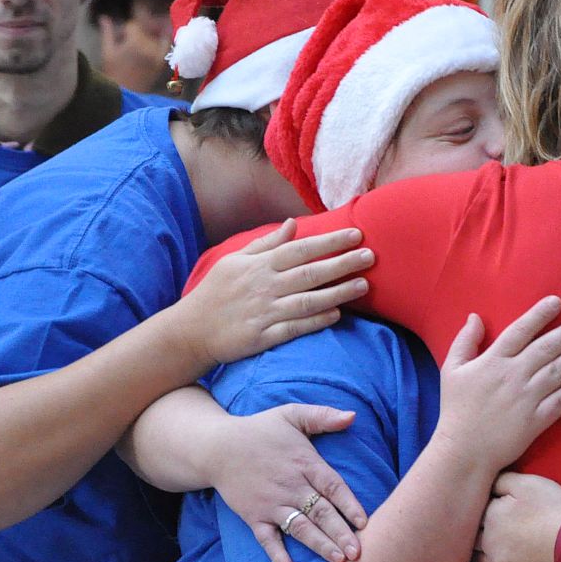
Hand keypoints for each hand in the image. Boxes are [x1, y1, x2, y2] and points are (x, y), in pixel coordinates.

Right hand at [174, 220, 373, 367]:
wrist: (189, 331)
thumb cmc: (215, 292)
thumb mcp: (235, 260)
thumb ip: (266, 243)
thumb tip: (293, 224)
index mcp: (259, 265)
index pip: (301, 248)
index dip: (330, 241)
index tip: (357, 235)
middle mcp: (264, 286)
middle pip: (310, 272)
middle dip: (342, 263)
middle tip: (371, 256)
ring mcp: (264, 312)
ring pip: (308, 300)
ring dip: (338, 292)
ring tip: (364, 285)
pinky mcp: (263, 337)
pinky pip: (295, 327)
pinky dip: (317, 321)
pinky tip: (338, 315)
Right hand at [208, 402, 369, 561]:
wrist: (217, 446)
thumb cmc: (260, 429)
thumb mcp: (292, 414)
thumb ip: (323, 415)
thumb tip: (353, 415)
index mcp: (304, 463)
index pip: (333, 486)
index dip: (350, 504)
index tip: (365, 523)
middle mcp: (290, 486)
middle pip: (321, 512)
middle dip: (341, 533)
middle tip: (359, 553)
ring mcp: (271, 504)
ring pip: (300, 528)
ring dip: (319, 545)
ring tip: (338, 560)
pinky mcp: (253, 516)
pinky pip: (266, 538)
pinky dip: (276, 554)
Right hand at [432, 298, 560, 474]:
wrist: (464, 451)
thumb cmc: (456, 409)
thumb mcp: (452, 370)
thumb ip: (465, 341)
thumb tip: (475, 315)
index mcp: (493, 361)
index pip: (521, 330)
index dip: (540, 314)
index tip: (557, 302)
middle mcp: (513, 376)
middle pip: (546, 348)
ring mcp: (526, 399)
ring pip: (557, 372)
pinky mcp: (536, 421)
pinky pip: (559, 401)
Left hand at [476, 470, 560, 561]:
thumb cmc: (553, 511)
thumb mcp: (529, 483)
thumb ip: (503, 480)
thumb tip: (487, 483)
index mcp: (490, 515)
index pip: (476, 509)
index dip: (487, 507)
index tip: (498, 507)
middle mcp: (486, 541)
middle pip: (473, 534)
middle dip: (480, 529)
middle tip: (498, 526)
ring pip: (477, 557)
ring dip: (482, 551)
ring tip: (497, 545)